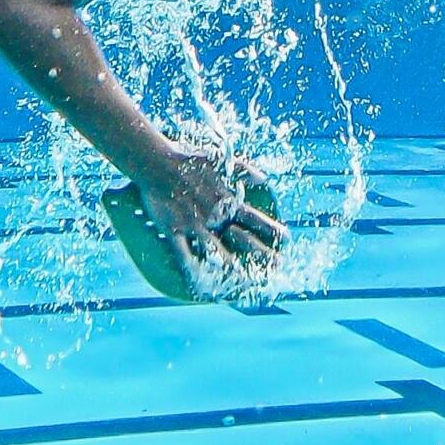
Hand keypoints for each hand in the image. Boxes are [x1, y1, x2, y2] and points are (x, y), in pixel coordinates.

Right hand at [134, 147, 287, 278]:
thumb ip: (244, 170)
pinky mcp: (174, 230)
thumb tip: (265, 179)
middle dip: (261, 253)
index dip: (271, 229)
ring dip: (230, 266)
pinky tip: (198, 283)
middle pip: (242, 239)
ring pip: (215, 251)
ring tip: (243, 281)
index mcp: (227, 200)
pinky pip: (183, 253)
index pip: (254, 218)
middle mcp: (214, 215)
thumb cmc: (190, 161)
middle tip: (276, 266)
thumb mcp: (221, 161)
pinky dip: (190, 269)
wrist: (158, 163)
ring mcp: (195, 224)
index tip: (286, 239)